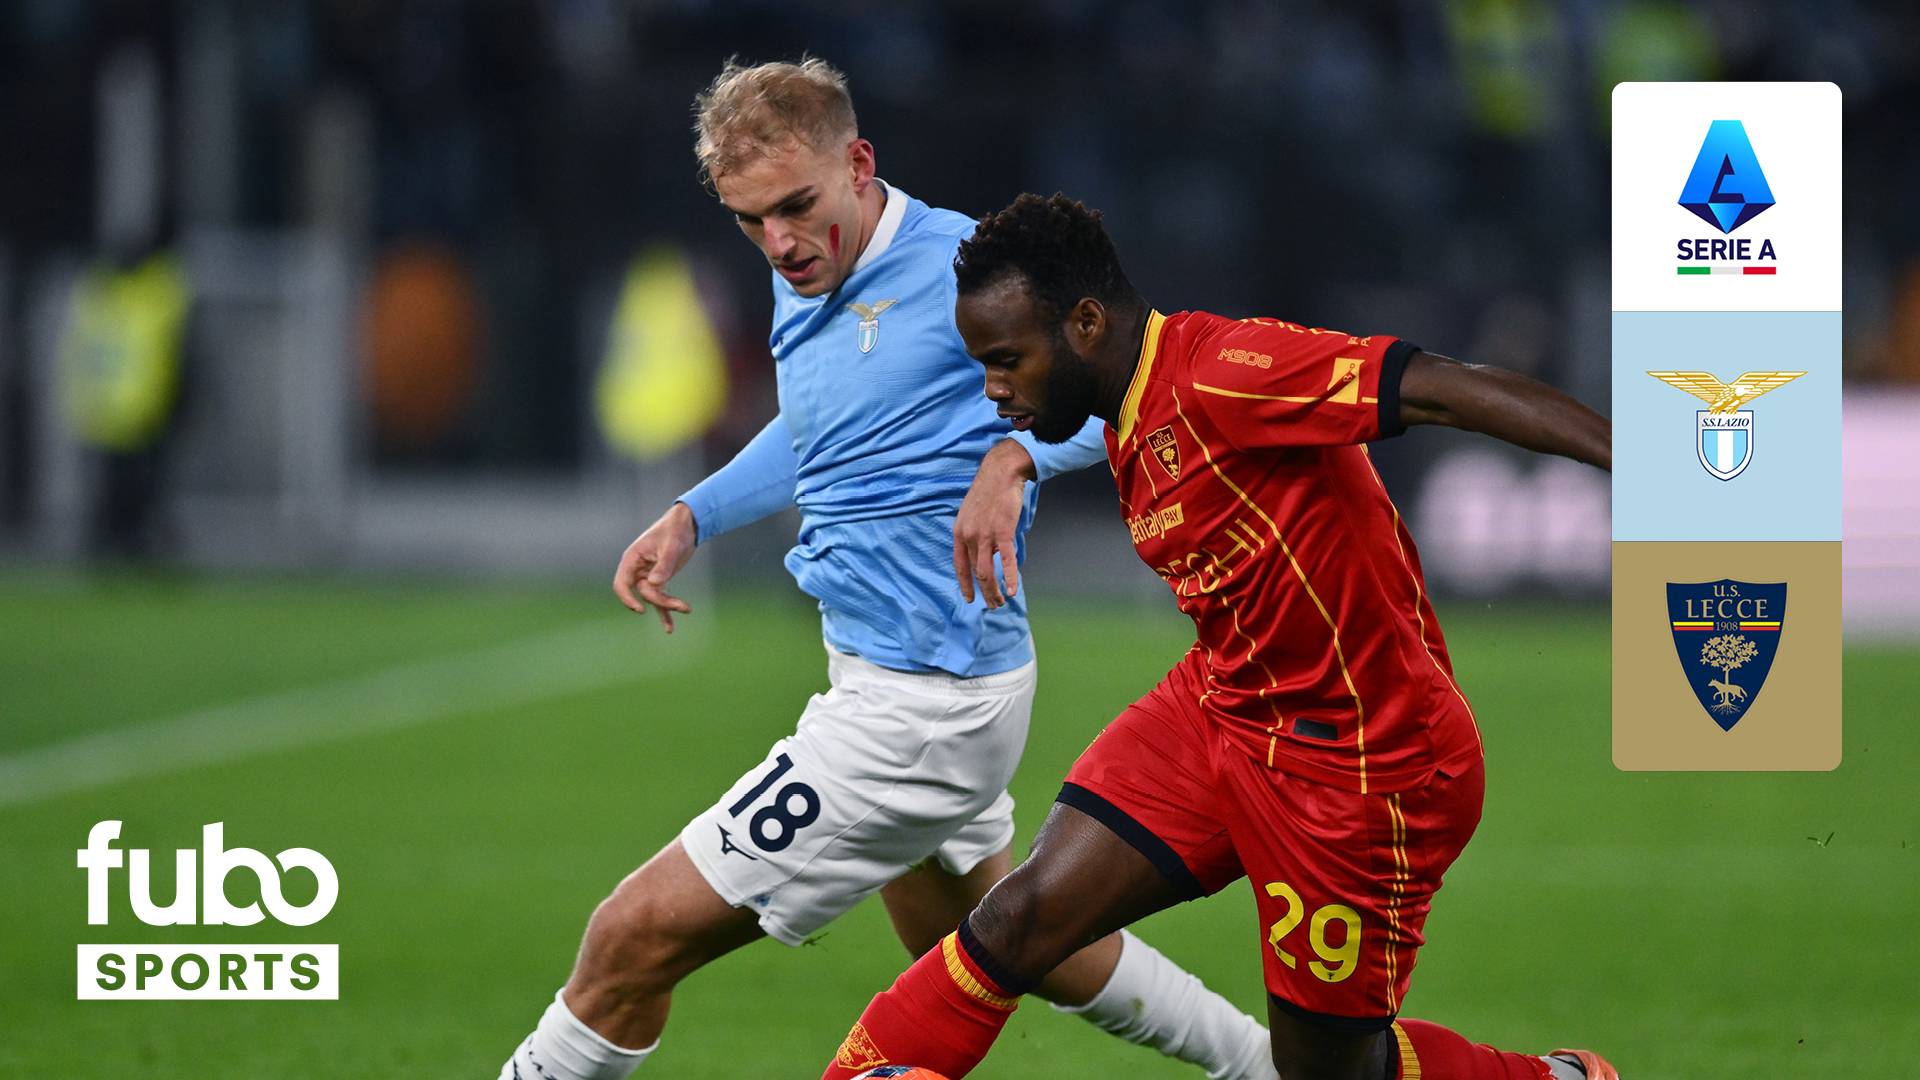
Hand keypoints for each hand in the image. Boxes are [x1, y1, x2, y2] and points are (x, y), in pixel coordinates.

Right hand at [612, 502, 698, 632]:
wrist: (687, 524)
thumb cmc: (675, 530)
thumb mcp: (671, 546)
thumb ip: (664, 565)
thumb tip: (654, 584)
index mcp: (632, 559)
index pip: (621, 584)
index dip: (627, 599)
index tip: (641, 609)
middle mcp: (638, 569)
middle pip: (642, 593)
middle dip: (660, 601)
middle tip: (682, 605)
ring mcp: (648, 575)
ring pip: (653, 598)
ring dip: (667, 606)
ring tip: (686, 609)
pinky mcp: (660, 579)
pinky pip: (660, 599)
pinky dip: (665, 611)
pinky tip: (669, 628)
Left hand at [953, 440, 1037, 608]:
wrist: (1000, 473)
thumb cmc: (988, 492)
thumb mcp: (971, 514)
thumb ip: (974, 534)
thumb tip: (984, 551)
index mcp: (959, 533)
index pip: (959, 566)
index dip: (964, 584)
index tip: (969, 598)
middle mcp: (969, 537)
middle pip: (975, 573)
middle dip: (984, 592)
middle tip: (992, 604)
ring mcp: (985, 536)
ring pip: (986, 572)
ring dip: (994, 591)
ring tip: (1000, 601)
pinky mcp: (1003, 532)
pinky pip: (1006, 561)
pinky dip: (1009, 578)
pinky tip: (1012, 589)